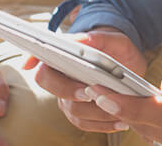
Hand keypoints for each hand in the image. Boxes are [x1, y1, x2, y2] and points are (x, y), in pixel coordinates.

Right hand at [27, 29, 146, 133]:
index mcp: (64, 57)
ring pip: (73, 111)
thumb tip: (82, 40)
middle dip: (70, 91)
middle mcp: (62, 79)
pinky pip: (86, 124)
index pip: (44, 60)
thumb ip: (99, 38)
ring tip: (117, 109)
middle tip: (90, 92)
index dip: (33, 62)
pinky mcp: (81, 114)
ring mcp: (69, 98)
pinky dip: (103, 124)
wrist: (130, 67)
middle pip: (54, 89)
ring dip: (95, 112)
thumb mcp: (115, 40)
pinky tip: (121, 122)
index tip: (31, 66)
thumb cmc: (118, 50)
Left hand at [80, 67, 161, 145]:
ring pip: (150, 136)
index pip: (158, 113)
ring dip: (129, 117)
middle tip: (93, 87)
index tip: (102, 92)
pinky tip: (137, 109)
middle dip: (119, 108)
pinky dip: (147, 125)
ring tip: (107, 94)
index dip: (127, 104)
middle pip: (147, 127)